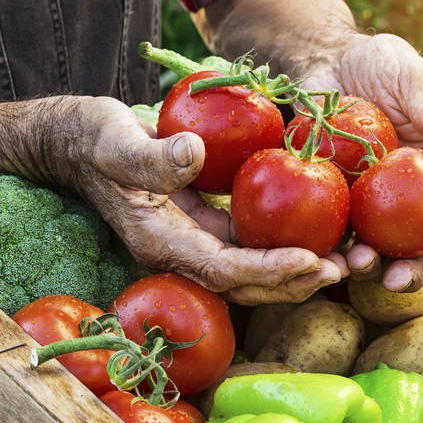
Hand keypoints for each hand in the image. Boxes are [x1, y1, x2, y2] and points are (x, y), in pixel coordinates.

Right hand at [11, 96, 346, 303]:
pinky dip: (283, 245)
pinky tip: (317, 233)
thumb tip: (194, 155)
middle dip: (293, 282)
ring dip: (296, 270)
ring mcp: (194, 241)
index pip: (223, 269)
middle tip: (343, 270)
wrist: (79, 143)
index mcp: (160, 240)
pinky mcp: (206, 225)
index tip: (311, 260)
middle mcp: (181, 251)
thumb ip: (151, 156)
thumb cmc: (94, 139)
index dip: (267, 270)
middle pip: (245, 284)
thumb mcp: (115, 141)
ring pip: (252, 270)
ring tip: (343, 261)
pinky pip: (250, 244)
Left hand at [191, 0, 422, 290]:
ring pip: (378, 246)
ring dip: (368, 265)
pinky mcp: (335, 200)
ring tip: (352, 266)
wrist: (325, 63)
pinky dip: (328, 247)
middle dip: (415, 268)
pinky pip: (334, 230)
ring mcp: (373, 201)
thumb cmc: (378, 63)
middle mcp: (412, 194)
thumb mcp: (407, 75)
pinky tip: (315, 254)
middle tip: (396, 281)